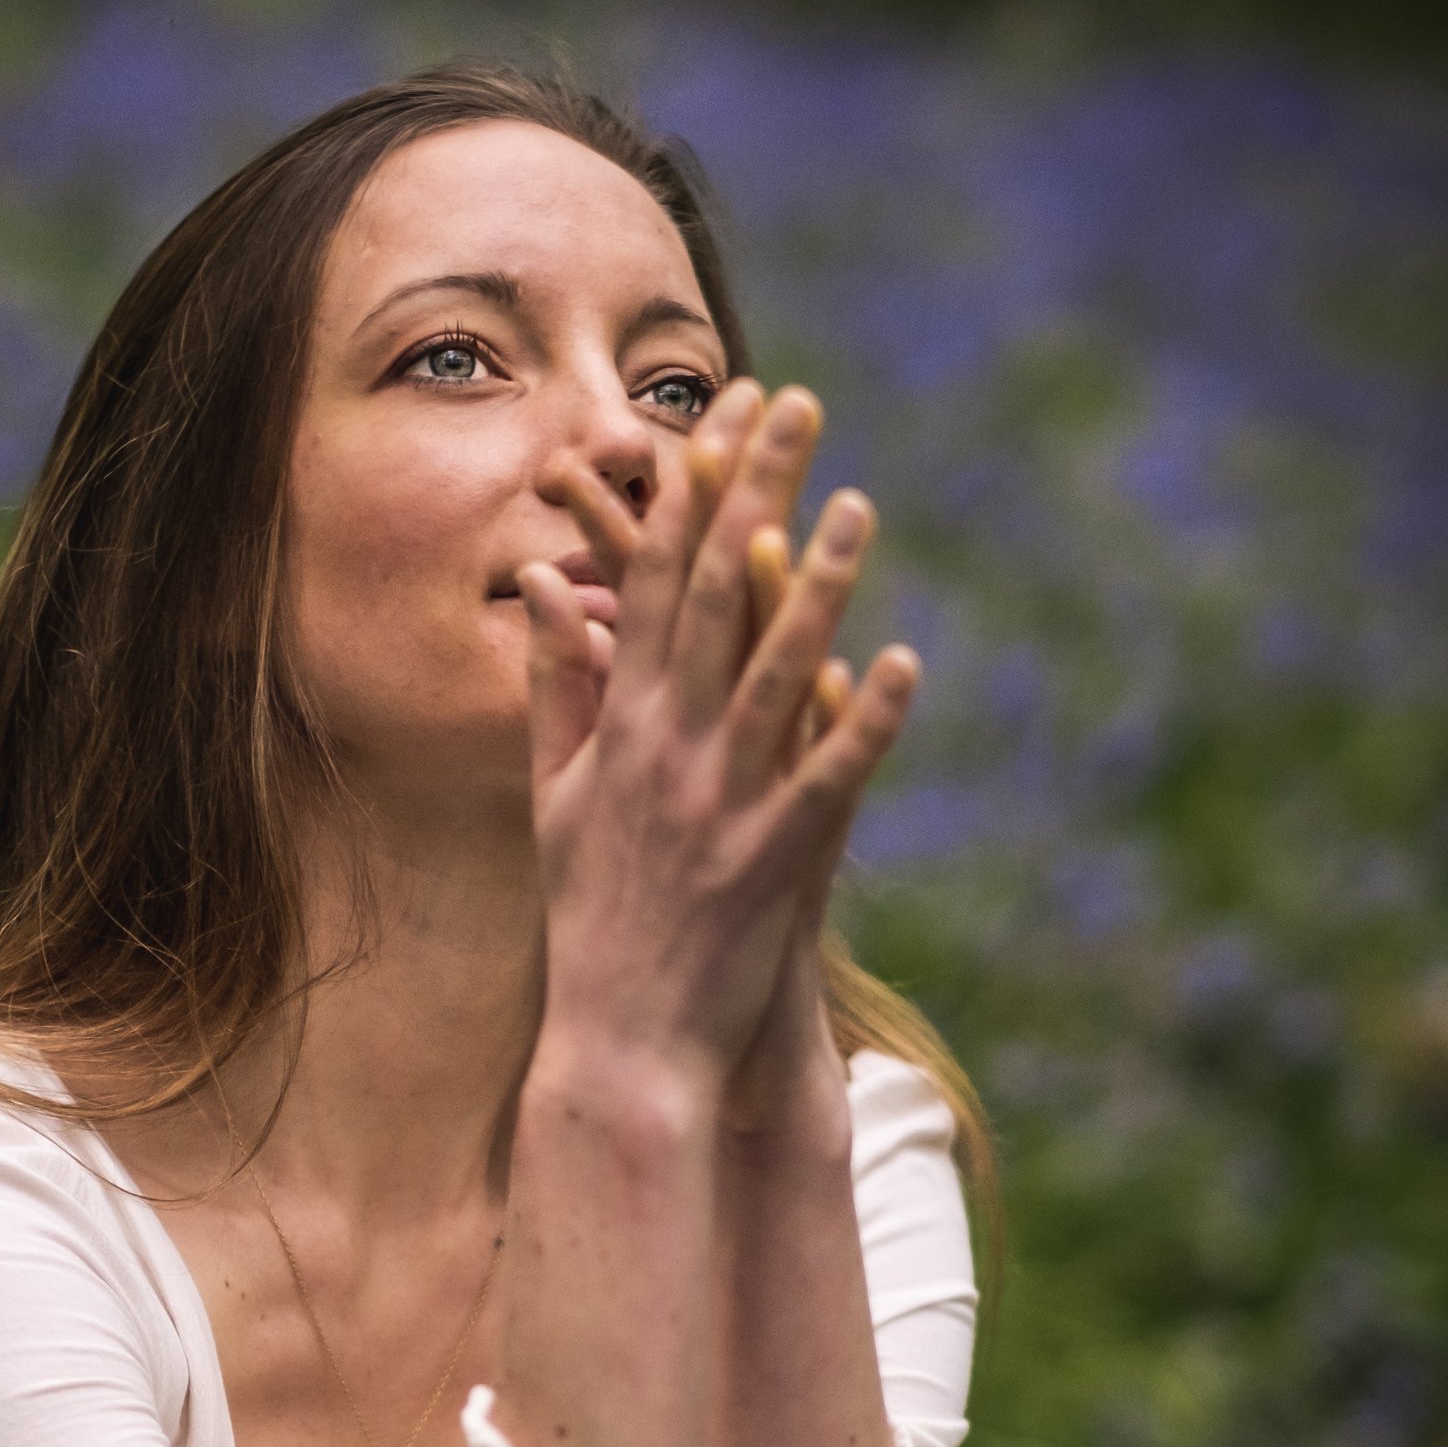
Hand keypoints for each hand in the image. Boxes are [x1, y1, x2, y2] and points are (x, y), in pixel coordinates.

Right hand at [518, 381, 917, 1115]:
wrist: (622, 1039)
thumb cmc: (591, 915)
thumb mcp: (554, 794)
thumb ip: (555, 686)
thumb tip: (545, 584)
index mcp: (618, 728)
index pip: (651, 581)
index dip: (690, 491)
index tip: (721, 415)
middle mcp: (666, 751)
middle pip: (713, 597)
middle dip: (756, 494)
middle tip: (798, 407)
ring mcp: (721, 803)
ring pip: (773, 674)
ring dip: (818, 587)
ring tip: (859, 506)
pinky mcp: (775, 859)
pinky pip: (829, 777)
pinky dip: (863, 720)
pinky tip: (902, 662)